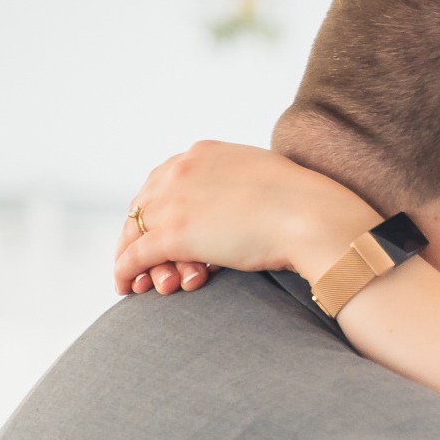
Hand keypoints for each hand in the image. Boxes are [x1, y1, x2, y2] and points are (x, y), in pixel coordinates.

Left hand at [113, 140, 381, 295]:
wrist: (314, 218)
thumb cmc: (305, 205)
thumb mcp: (265, 178)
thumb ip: (242, 185)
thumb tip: (246, 205)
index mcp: (204, 153)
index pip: (163, 181)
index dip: (157, 210)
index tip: (158, 231)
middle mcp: (181, 170)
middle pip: (142, 206)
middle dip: (139, 236)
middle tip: (144, 263)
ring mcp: (174, 201)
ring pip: (134, 232)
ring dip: (135, 259)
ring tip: (141, 284)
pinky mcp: (173, 234)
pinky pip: (135, 255)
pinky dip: (126, 272)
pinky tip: (126, 287)